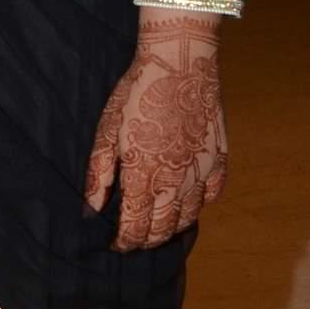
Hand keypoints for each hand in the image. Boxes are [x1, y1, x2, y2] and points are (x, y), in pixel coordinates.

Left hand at [85, 14, 227, 250]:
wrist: (180, 62)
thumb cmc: (137, 94)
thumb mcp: (107, 131)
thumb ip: (99, 174)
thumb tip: (90, 209)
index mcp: (144, 177)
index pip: (135, 228)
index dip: (124, 243)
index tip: (115, 246)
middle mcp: (176, 182)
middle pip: (163, 229)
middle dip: (146, 240)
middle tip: (134, 240)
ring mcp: (201, 172)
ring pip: (188, 217)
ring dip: (171, 227)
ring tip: (157, 226)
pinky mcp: (218, 159)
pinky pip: (211, 195)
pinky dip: (198, 204)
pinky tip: (187, 200)